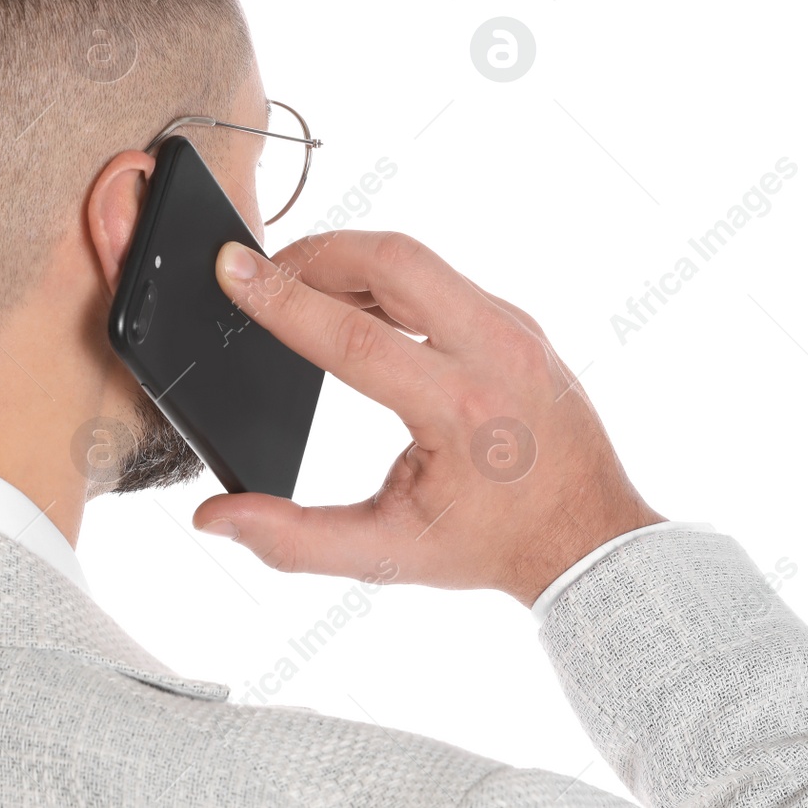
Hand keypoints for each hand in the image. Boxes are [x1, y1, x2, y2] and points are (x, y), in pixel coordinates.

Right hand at [193, 230, 662, 606]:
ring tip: (299, 287)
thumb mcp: (390, 555)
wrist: (590, 537)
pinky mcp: (518, 321)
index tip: (233, 268)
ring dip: (351, 261)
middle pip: (393, 261)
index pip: (355, 337)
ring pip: (419, 260)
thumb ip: (296, 541)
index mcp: (463, 411)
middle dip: (317, 253)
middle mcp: (497, 354)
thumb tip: (217, 519)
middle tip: (263, 270)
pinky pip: (443, 278)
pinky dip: (388, 279)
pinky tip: (354, 305)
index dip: (283, 301)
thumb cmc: (493, 545)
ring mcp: (514, 329)